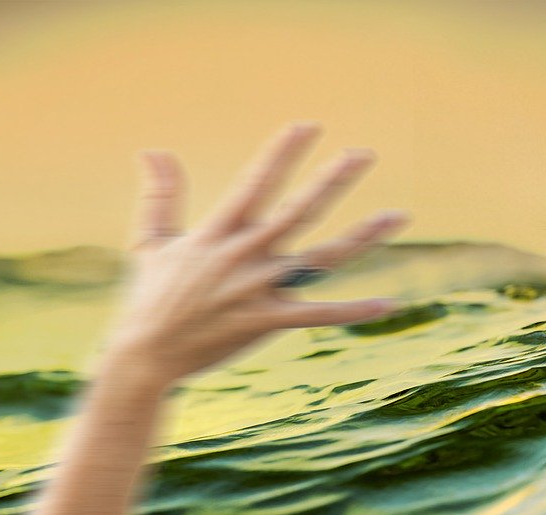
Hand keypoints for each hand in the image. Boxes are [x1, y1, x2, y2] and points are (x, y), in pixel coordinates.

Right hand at [104, 122, 407, 387]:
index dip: (281, 155)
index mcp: (217, 233)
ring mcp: (257, 289)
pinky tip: (387, 303)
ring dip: (362, 237)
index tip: (307, 127)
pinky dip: (353, 311)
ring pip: (321, 259)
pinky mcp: (266, 322)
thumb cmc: (151, 298)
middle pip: (297, 212)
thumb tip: (152, 150)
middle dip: (331, 180)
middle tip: (363, 154)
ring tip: (399, 216)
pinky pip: (318, 315)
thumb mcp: (151, 242)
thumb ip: (161, 195)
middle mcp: (242, 256)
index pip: (254, 184)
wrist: (146, 356)